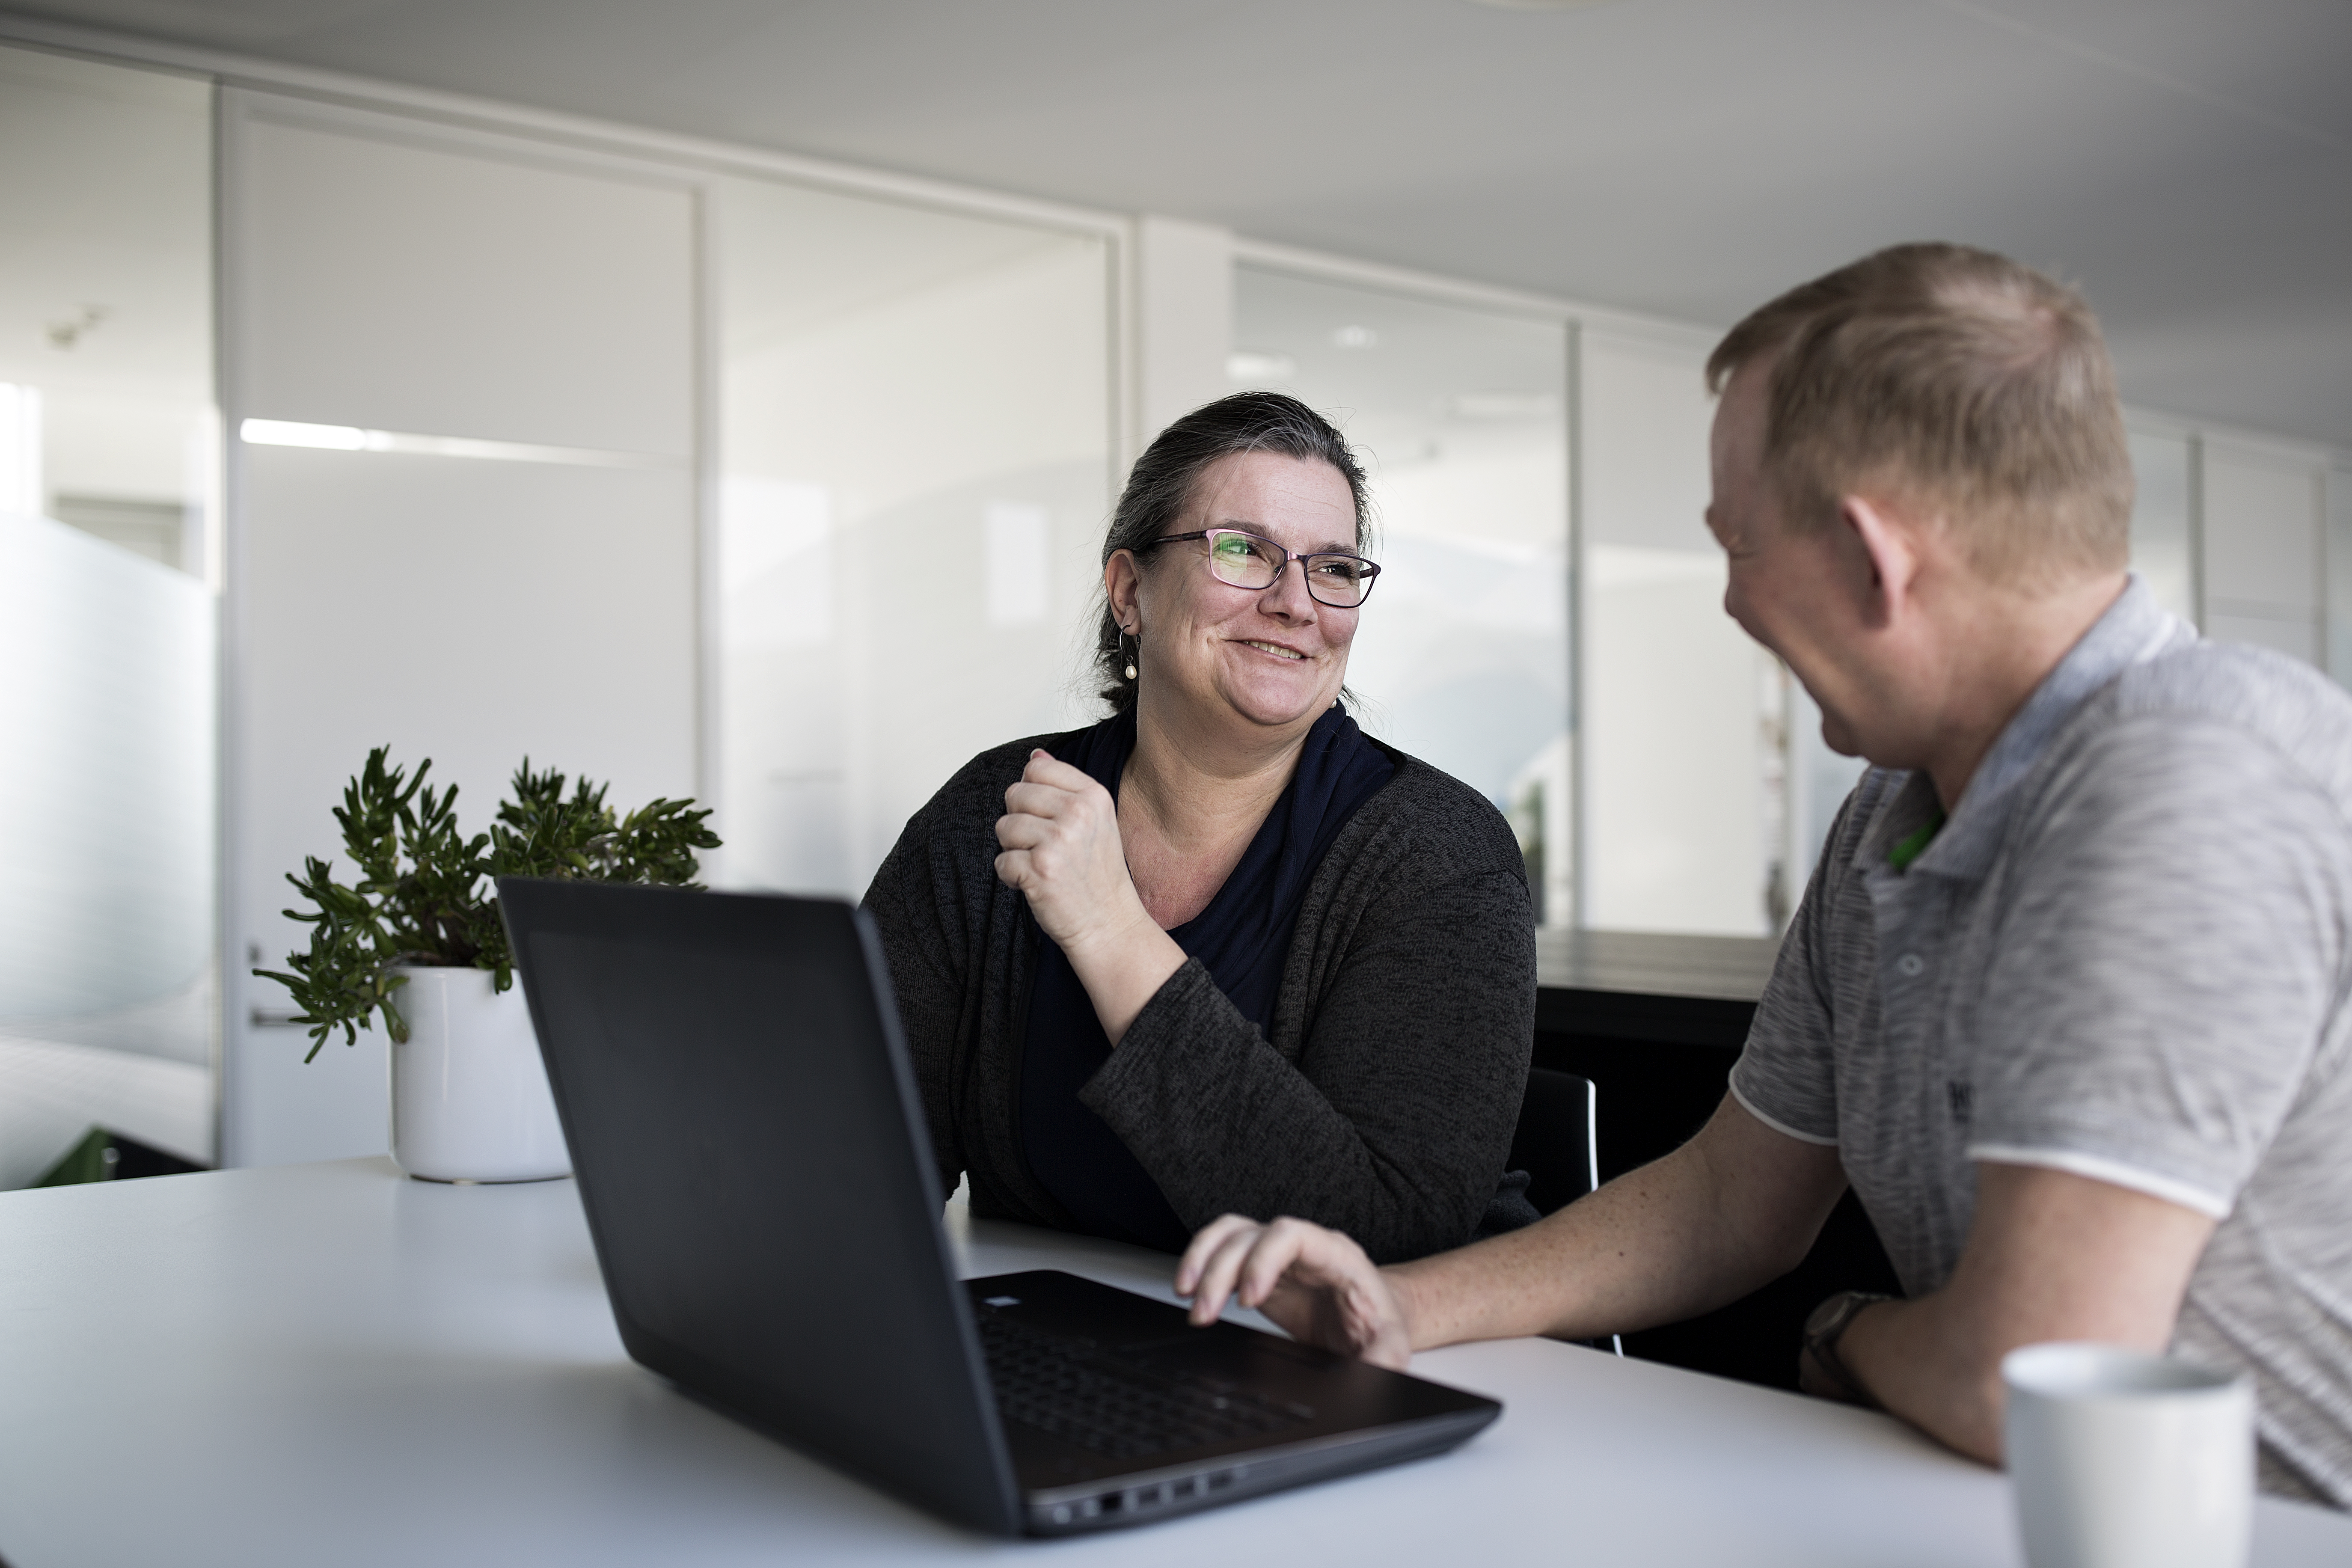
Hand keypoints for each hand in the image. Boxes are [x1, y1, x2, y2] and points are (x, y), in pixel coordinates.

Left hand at [994, 751, 1152, 956]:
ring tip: (1042, 865)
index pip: (1037, 768)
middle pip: (1015, 794)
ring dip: (1014, 850)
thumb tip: (1035, 755)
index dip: (1032, 794)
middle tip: (1045, 846)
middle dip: (1020, 821)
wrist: (1109, 923)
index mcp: (1093, 796)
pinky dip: (1012, 877)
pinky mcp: (1039, 870)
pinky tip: (1036, 884)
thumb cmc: (1098, 875)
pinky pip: (1001, 862)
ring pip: (1003, 827)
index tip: (1048, 817)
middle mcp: (1077, 813)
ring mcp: (1058, 841)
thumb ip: (1064, 786)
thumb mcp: (1095, 820)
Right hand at [1175, 1215, 1415, 1370]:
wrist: (1371, 1317)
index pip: (1292, 1236)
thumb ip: (1384, 1358)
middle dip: (1220, 1271)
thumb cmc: (1379, 1323)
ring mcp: (1277, 1254)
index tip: (1248, 1299)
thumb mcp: (1391, 1343)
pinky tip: (1188, 1291)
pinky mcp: (1257, 1267)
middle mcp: (1302, 1246)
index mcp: (1336, 1256)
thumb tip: (1375, 1374)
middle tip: (1205, 1314)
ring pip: (1229, 1234)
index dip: (1264, 1259)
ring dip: (1201, 1260)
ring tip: (1187, 1296)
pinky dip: (1200, 1263)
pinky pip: (1221, 1249)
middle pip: (1251, 1235)